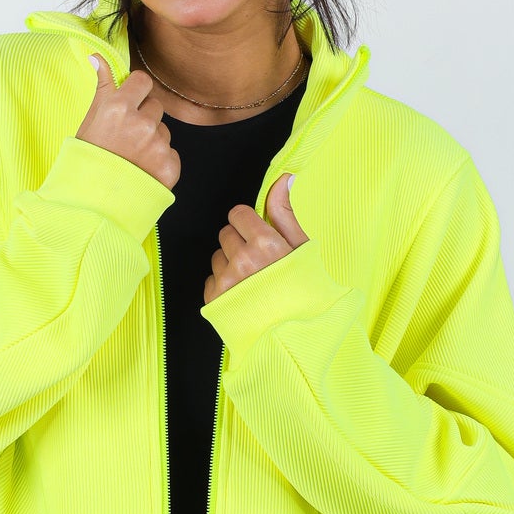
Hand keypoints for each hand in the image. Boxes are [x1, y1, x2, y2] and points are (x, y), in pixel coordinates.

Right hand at [75, 56, 180, 190]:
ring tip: (132, 158)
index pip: (143, 81)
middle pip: (155, 106)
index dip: (136, 91)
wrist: (91, 204)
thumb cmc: (86, 160)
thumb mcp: (90, 119)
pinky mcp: (170, 166)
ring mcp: (158, 145)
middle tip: (126, 137)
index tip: (129, 102)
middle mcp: (141, 123)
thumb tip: (96, 57)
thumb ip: (102, 86)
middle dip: (144, 117)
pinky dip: (160, 162)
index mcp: (118, 108)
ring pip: (163, 131)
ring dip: (152, 140)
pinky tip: (142, 171)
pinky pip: (171, 153)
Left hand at [204, 173, 306, 302]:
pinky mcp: (214, 300)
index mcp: (265, 244)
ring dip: (231, 264)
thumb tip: (284, 178)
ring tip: (253, 281)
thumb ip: (285, 211)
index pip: (238, 214)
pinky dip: (223, 285)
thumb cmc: (303, 292)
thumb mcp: (302, 248)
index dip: (249, 224)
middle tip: (260, 263)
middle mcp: (242, 260)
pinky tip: (243, 294)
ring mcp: (226, 281)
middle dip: (239, 243)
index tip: (260, 236)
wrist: (294, 335)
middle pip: (225, 233)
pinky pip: (210, 279)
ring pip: (218, 256)